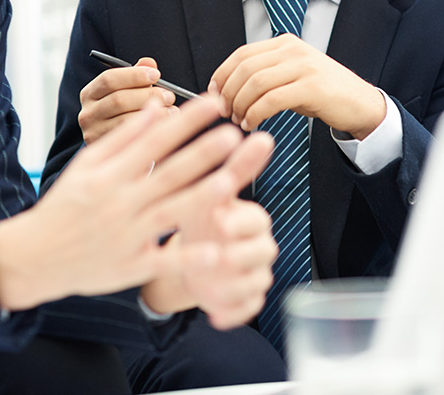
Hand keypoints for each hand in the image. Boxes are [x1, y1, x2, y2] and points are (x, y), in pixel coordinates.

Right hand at [0, 97, 258, 310]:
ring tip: (232, 180)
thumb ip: (123, 137)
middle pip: (167, 173)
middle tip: (234, 134)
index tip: (214, 102)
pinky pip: (163, 262)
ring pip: (170, 213)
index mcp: (108, 174)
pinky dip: (188, 258)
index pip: (153, 140)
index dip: (185, 120)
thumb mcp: (86, 166)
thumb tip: (157, 107)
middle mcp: (118, 202)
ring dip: (202, 196)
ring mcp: (126, 236)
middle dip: (201, 153)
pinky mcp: (131, 267)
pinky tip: (216, 252)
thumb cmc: (65, 206)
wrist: (34, 257)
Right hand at [79, 56, 176, 142]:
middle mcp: (87, 113)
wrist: (118, 151)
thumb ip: (138, 77)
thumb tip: (149, 62)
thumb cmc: (127, 114)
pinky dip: (151, 129)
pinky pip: (131, 139)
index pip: (109, 79)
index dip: (134, 75)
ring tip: (172, 111)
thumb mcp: (130, 93)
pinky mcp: (106, 152)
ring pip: (125, 120)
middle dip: (148, 95)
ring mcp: (93, 133)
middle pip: (118, 99)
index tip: (156, 74)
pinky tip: (165, 126)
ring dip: (153, 114)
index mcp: (91, 93)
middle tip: (170, 95)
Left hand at [140, 133, 276, 327]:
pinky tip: (215, 317)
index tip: (216, 219)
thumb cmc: (197, 216)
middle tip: (220, 256)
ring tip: (213, 287)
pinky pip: (246, 307)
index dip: (235, 219)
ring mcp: (253, 270)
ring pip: (254, 281)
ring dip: (234, 285)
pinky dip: (232, 312)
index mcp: (245, 214)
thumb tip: (183, 126)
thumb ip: (200, 168)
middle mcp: (256, 241)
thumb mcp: (199, 194)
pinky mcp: (245, 296)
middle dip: (239, 253)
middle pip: (260, 249)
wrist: (199, 254)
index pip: (252, 215)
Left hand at [210, 34, 385, 138]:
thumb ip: (264, 75)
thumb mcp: (290, 76)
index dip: (222, 74)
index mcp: (285, 43)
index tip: (213, 93)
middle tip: (224, 112)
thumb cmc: (322, 94)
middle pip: (245, 68)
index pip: (242, 54)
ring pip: (256, 83)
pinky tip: (252, 124)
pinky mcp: (312, 86)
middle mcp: (293, 49)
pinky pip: (272, 99)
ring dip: (241, 105)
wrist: (360, 104)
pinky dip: (256, 113)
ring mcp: (304, 66)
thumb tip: (227, 89)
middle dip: (228, 92)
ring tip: (239, 120)